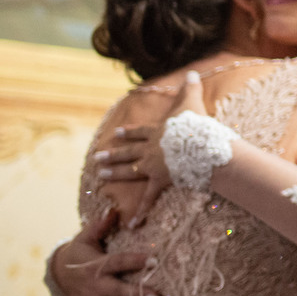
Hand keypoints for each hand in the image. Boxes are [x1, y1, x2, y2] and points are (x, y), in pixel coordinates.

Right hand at [50, 210, 160, 295]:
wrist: (57, 273)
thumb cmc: (79, 251)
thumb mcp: (86, 236)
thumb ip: (101, 224)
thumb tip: (114, 207)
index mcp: (97, 265)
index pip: (119, 261)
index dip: (136, 260)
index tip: (155, 259)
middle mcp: (96, 285)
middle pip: (119, 290)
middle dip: (138, 295)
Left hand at [96, 72, 207, 227]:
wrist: (199, 144)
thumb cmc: (196, 124)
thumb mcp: (193, 102)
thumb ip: (191, 88)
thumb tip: (194, 72)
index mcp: (157, 132)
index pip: (138, 132)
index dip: (128, 133)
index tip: (116, 135)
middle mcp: (150, 148)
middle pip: (127, 151)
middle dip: (112, 154)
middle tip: (97, 158)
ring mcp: (153, 165)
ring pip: (130, 170)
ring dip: (116, 173)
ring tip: (101, 176)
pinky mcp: (160, 180)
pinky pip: (149, 199)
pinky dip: (141, 212)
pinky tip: (131, 223)